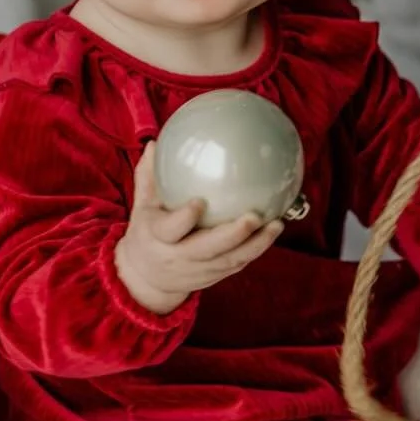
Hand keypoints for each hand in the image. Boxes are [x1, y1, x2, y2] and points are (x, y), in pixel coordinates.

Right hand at [114, 140, 283, 314]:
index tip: (199, 202)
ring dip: (256, 244)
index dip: (184, 219)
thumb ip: (149, 176)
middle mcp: (179, 257)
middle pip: (207, 249)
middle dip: (232, 235)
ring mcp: (198, 269)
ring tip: (277, 224)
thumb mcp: (142, 205)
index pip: (170, 230)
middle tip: (254, 216)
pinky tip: (273, 231)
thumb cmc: (148, 232)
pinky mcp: (214, 276)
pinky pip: (237, 264)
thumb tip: (157, 143)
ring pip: (229, 260)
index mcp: (157, 238)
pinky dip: (256, 250)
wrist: (146, 278)